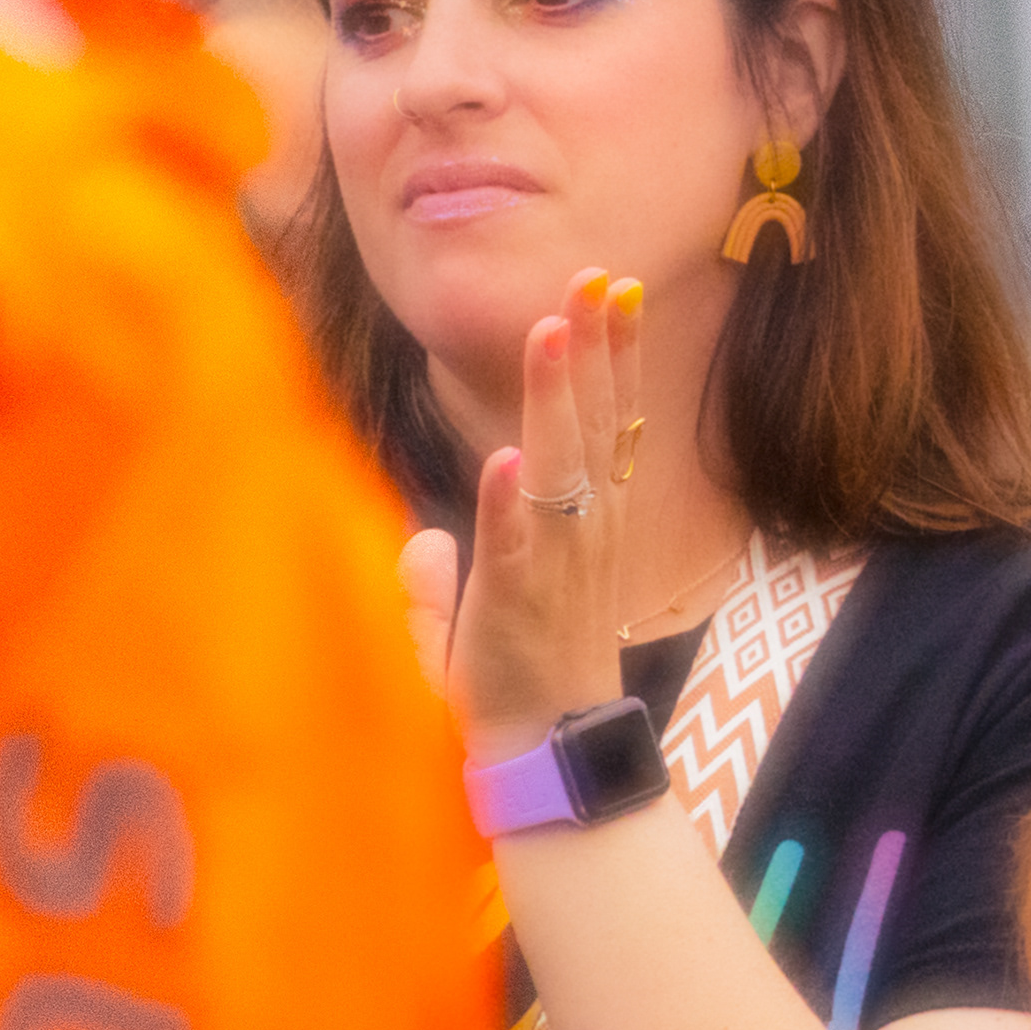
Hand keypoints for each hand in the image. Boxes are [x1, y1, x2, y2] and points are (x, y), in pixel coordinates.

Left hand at [433, 268, 646, 764]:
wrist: (547, 753)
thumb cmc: (518, 682)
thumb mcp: (478, 618)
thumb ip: (443, 577)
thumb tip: (419, 545)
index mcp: (588, 522)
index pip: (607, 422)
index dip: (610, 356)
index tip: (611, 290)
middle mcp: (586, 531)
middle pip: (596, 423)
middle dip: (597, 348)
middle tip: (599, 276)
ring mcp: (558, 564)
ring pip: (564, 465)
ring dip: (558, 399)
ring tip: (555, 328)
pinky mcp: (521, 603)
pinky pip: (516, 545)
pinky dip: (510, 505)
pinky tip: (504, 457)